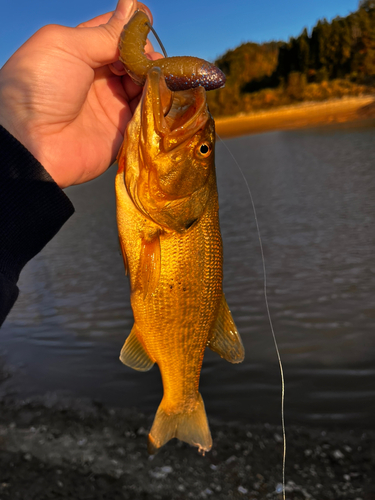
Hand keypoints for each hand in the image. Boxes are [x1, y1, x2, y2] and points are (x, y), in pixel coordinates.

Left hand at [0, 0, 159, 187]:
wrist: (32, 143)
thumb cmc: (39, 87)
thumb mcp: (67, 46)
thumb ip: (105, 33)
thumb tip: (133, 5)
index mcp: (80, 54)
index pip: (114, 35)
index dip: (131, 28)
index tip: (147, 22)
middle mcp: (98, 79)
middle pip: (133, 61)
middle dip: (146, 55)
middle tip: (149, 57)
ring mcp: (112, 107)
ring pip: (143, 87)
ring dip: (154, 77)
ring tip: (159, 74)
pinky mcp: (123, 133)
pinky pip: (145, 115)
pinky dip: (156, 103)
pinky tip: (161, 93)